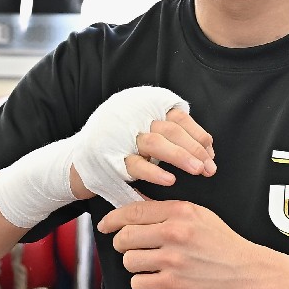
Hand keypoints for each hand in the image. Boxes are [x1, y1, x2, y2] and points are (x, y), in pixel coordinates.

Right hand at [69, 86, 215, 207]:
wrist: (77, 163)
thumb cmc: (120, 150)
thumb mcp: (145, 135)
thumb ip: (172, 136)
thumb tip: (208, 148)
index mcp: (143, 109)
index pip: (178, 117)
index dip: (197, 134)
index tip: (211, 153)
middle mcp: (132, 118)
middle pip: (170, 129)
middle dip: (194, 148)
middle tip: (210, 167)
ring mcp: (120, 138)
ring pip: (155, 143)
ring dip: (180, 156)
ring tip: (198, 170)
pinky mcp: (109, 159)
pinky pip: (135, 164)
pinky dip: (154, 172)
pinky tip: (170, 180)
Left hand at [97, 199, 264, 288]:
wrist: (248, 273)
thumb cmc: (223, 244)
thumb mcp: (200, 215)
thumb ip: (169, 210)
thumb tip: (136, 203)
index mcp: (180, 212)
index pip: (133, 211)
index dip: (112, 219)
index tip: (105, 225)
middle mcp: (174, 234)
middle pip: (124, 237)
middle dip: (122, 244)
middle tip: (131, 248)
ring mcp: (172, 261)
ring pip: (129, 261)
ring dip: (136, 265)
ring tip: (152, 265)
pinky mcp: (172, 286)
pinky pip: (138, 284)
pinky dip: (144, 283)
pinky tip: (158, 279)